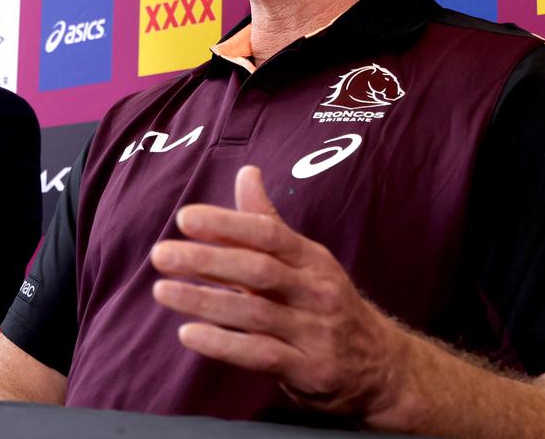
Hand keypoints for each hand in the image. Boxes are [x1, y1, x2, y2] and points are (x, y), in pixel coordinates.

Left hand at [150, 165, 412, 420]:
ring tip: (162, 291)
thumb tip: (246, 173)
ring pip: (255, 313)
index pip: (268, 233)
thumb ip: (268, 222)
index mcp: (313, 259)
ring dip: (204, 301)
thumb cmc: (327, 305)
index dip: (227, 224)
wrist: (382, 367)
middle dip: (207, 260)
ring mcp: (315, 333)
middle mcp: (316, 292)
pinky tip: (189, 334)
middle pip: (259, 270)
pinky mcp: (310, 370)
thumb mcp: (306, 262)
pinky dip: (223, 345)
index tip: (186, 218)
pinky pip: (262, 355)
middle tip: (162, 254)